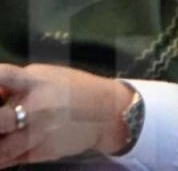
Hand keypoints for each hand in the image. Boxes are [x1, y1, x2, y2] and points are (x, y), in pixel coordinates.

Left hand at [0, 64, 132, 167]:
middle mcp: (34, 108)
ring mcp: (36, 134)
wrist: (109, 114)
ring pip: (0, 148)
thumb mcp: (48, 76)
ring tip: (1, 135)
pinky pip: (9, 160)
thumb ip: (17, 84)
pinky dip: (1, 157)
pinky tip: (3, 149)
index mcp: (36, 82)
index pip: (4, 75)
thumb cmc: (75, 89)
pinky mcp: (40, 153)